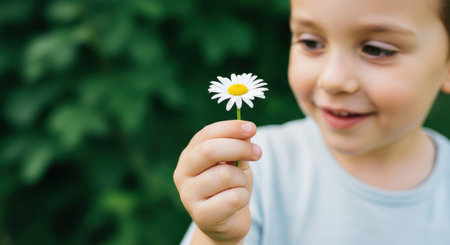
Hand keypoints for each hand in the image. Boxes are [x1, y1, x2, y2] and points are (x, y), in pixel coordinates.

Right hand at [173, 120, 261, 243]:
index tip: (252, 128)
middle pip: (209, 151)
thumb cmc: (230, 188)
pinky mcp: (200, 216)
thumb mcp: (235, 163)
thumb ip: (238, 147)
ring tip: (240, 186)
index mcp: (189, 155)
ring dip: (242, 179)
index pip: (206, 134)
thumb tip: (247, 131)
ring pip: (225, 175)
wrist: (227, 223)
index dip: (230, 128)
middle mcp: (182, 173)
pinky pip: (233, 198)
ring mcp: (188, 195)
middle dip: (239, 148)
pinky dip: (243, 197)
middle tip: (258, 153)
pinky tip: (237, 202)